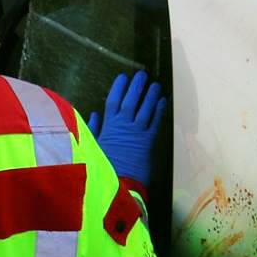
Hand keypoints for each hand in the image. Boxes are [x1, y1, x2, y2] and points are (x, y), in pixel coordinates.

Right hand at [86, 70, 165, 186]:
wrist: (118, 181)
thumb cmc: (102, 164)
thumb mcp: (93, 145)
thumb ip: (94, 128)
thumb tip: (95, 114)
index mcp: (109, 125)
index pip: (113, 101)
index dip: (119, 88)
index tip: (123, 77)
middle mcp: (124, 125)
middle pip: (131, 101)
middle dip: (136, 87)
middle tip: (142, 74)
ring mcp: (138, 132)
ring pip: (145, 109)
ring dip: (150, 96)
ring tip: (155, 84)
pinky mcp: (148, 141)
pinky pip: (155, 121)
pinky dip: (159, 110)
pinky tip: (162, 101)